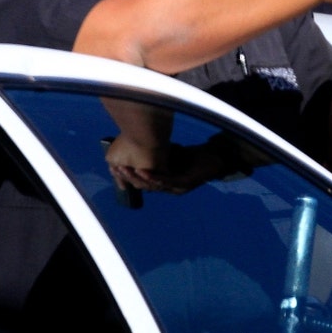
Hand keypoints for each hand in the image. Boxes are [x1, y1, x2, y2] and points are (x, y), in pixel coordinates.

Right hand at [106, 137, 234, 194]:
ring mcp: (177, 188)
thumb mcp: (172, 153)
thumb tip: (140, 144)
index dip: (129, 176)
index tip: (115, 166)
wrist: (216, 158)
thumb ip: (158, 152)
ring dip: (137, 177)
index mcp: (166, 183)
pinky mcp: (185, 185)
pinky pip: (165, 181)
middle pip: (144, 185)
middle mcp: (170, 189)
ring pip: (153, 185)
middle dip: (129, 177)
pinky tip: (142, 170)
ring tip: (124, 169)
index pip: (142, 182)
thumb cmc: (195, 156)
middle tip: (115, 168)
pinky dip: (153, 176)